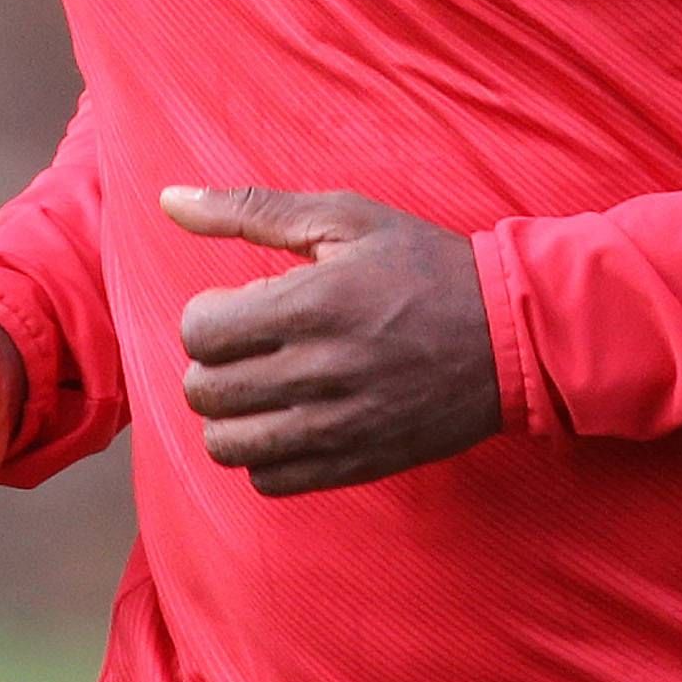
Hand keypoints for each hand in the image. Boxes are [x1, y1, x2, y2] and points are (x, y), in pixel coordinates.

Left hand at [163, 184, 502, 496]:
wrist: (512, 336)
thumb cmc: (424, 267)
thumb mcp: (345, 219)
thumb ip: (252, 208)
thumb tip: (169, 200)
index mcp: (313, 303)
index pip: (199, 332)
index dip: (206, 317)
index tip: (239, 307)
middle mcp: (321, 370)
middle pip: (205, 391)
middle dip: (212, 365)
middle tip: (248, 348)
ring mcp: (339, 425)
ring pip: (228, 445)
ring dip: (230, 415)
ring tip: (260, 390)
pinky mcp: (358, 463)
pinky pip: (271, 481)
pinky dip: (265, 456)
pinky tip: (290, 421)